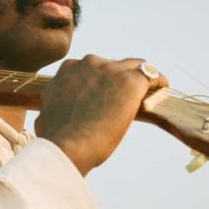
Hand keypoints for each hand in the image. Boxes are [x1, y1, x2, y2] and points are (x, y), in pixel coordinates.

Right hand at [34, 55, 168, 176]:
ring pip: (133, 66)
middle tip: (126, 96)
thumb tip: (49, 115)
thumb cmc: (54, 137)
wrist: (66, 146)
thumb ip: (54, 106)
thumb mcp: (46, 114)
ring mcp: (110, 70)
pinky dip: (157, 82)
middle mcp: (88, 63)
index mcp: (68, 69)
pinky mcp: (129, 81)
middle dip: (118, 79)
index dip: (101, 81)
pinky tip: (162, 90)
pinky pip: (151, 75)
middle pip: (112, 65)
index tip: (106, 93)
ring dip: (138, 78)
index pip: (91, 68)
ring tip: (149, 91)